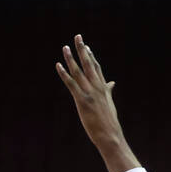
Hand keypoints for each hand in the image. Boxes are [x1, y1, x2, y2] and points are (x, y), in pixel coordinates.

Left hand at [55, 34, 126, 151]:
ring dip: (71, 58)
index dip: (91, 56)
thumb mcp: (109, 103)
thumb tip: (112, 82)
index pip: (97, 67)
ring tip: (65, 47)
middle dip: (82, 50)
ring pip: (79, 71)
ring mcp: (90, 93)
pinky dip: (64, 74)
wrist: (110, 135)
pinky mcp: (82, 101)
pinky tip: (58, 65)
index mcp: (103, 88)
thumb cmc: (109, 121)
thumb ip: (108, 91)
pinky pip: (71, 84)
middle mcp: (97, 87)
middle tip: (77, 37)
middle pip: (89, 64)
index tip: (86, 46)